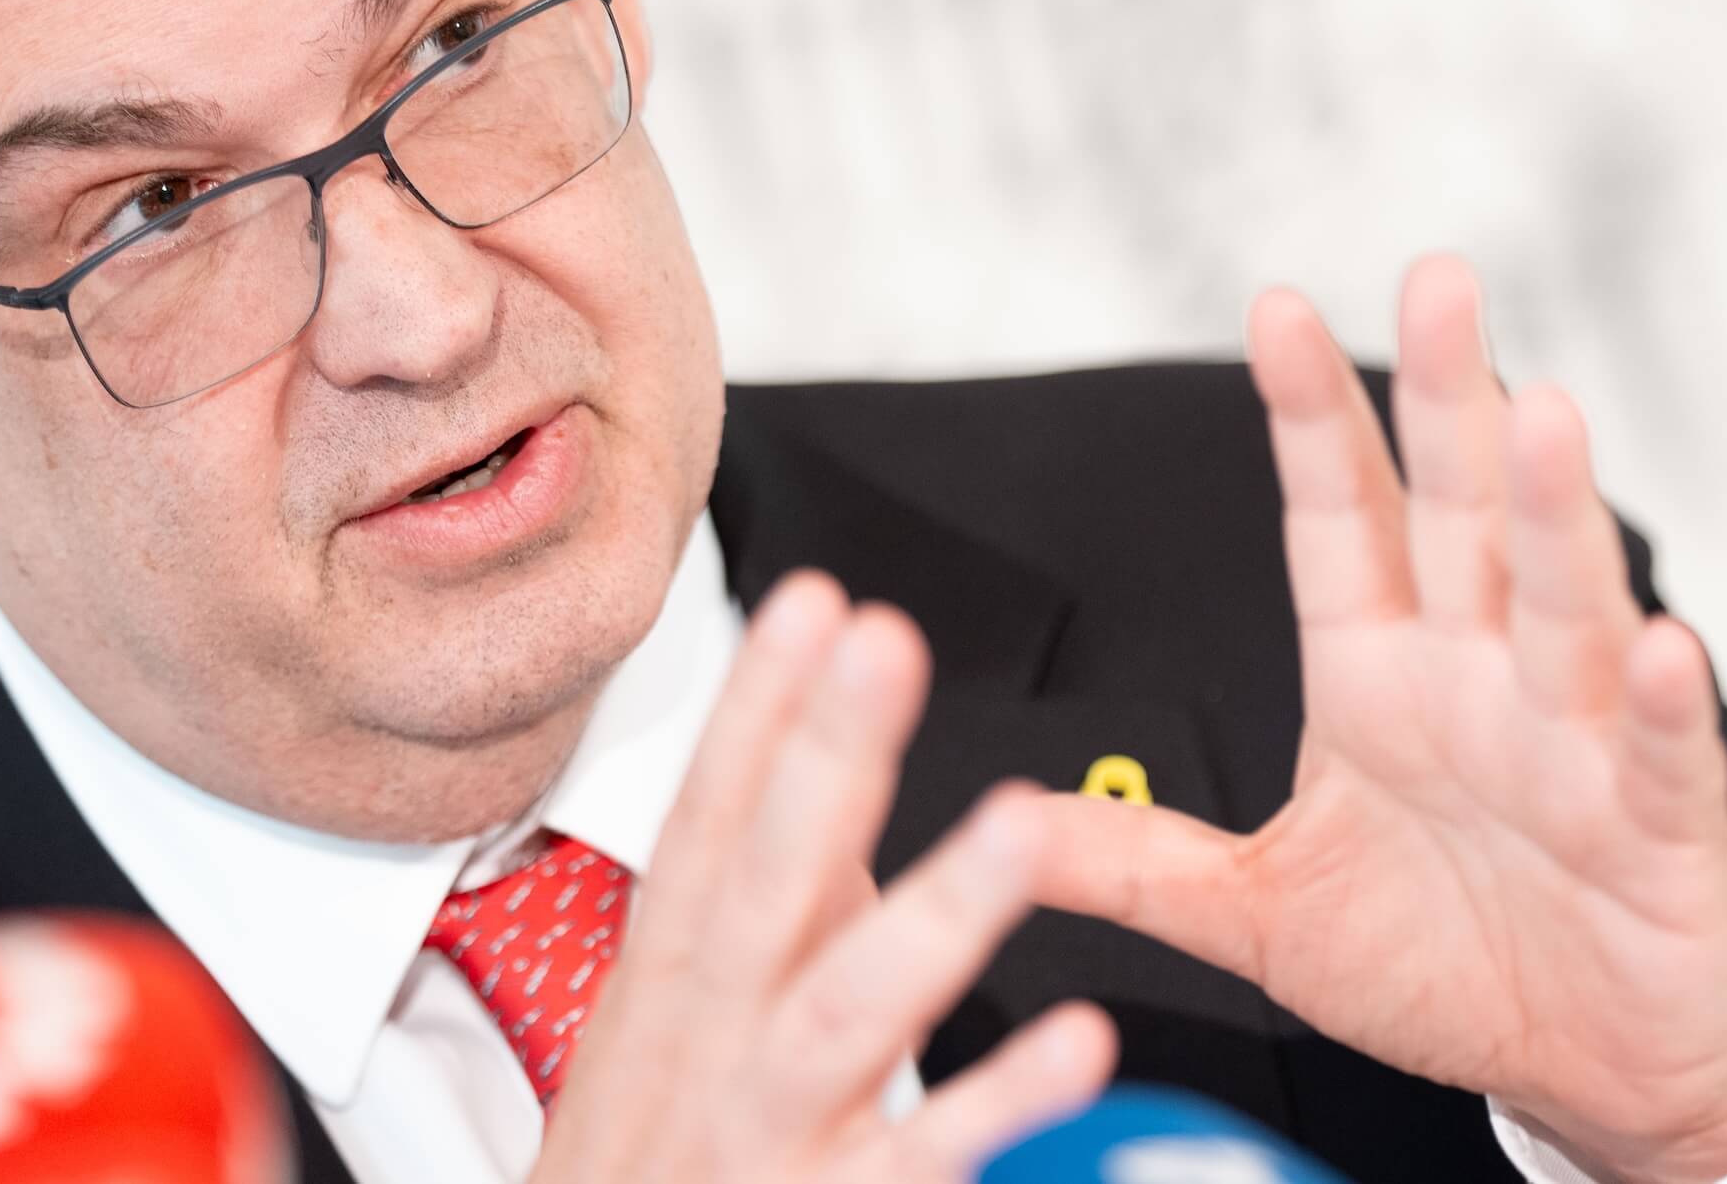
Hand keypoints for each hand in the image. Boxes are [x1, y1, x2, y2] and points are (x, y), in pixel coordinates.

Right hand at [534, 572, 1117, 1183]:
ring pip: (847, 1012)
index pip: (708, 822)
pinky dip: (999, 1102)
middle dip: (826, 757)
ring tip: (1020, 824)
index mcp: (670, 986)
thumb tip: (821, 781)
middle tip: (887, 643)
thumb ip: (752, 914)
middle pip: (766, 882)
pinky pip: (923, 1159)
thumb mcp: (665, 1035)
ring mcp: (766, 1132)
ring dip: (933, 914)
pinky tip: (1080, 1041)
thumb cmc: (646, 1172)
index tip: (812, 600)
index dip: (755, 709)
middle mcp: (710, 1046)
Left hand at [1028, 256, 1726, 1183]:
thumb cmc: (1443, 966)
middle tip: (1433, 283)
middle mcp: (1478, 678)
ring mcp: (1575, 742)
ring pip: (1562, 604)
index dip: (1310, 422)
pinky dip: (1658, 703)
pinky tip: (1656, 643)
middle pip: (1457, 516)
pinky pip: (1657, 754)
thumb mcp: (1259, 915)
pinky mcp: (1660, 827)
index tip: (1270, 309)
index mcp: (1378, 674)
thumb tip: (1003, 826)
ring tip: (1542, 414)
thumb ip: (1140, 865)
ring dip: (1554, 511)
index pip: (1337, 520)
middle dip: (1444, 402)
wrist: (1590, 1062)